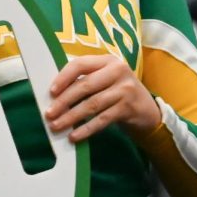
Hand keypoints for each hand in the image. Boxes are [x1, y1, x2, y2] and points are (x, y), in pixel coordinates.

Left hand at [45, 54, 161, 143]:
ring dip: (71, 117)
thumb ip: (84, 80)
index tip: (51, 92)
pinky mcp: (129, 108)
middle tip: (49, 114)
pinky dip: (86, 129)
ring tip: (56, 126)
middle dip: (64, 101)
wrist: (147, 110)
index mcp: (107, 60)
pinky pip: (102, 120)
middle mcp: (118, 71)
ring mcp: (125, 90)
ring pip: (92, 104)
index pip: (80, 64)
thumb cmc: (117, 91)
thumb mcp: (104, 79)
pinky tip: (74, 136)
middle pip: (85, 86)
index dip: (63, 77)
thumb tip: (53, 95)